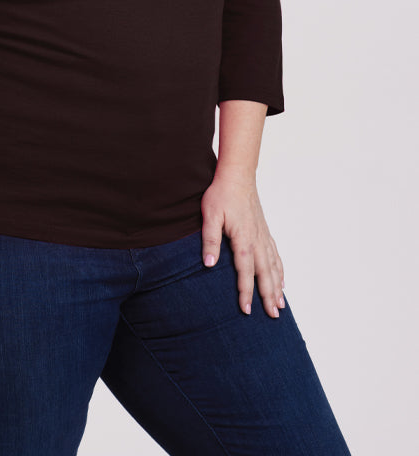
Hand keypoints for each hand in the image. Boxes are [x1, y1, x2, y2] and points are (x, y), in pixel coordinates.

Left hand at [200, 174, 284, 318]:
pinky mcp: (264, 231)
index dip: (246, 292)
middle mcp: (257, 240)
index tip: (247, 310)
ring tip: (280, 306)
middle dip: (268, 296)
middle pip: (265, 273)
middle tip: (273, 317)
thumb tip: (210, 264)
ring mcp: (263, 236)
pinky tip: (282, 280)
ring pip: (273, 266)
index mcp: (244, 239)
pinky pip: (276, 255)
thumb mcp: (210, 215)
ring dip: (277, 287)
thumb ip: (210, 239)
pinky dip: (280, 270)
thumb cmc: (221, 195)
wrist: (238, 175)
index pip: (245, 271)